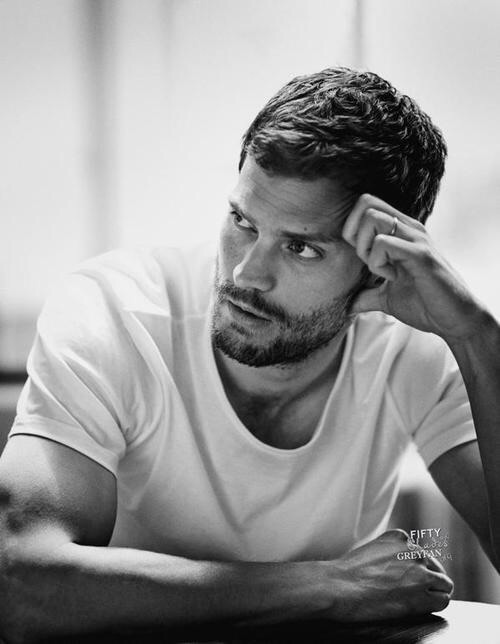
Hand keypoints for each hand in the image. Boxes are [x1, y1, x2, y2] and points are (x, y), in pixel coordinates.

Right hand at [326, 529, 453, 620]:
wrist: (339, 586)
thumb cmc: (348, 571)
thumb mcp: (372, 549)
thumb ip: (391, 553)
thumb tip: (401, 567)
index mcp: (401, 538)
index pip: (422, 554)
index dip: (417, 569)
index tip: (408, 578)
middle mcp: (414, 551)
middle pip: (436, 568)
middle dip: (428, 580)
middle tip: (415, 592)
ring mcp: (420, 573)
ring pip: (445, 584)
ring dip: (435, 592)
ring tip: (420, 601)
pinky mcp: (422, 595)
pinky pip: (443, 600)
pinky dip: (434, 605)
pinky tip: (421, 607)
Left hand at [342, 194, 485, 342]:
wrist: (455, 320)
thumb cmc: (425, 305)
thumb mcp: (387, 299)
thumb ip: (367, 296)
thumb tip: (348, 305)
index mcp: (401, 231)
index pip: (365, 204)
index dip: (352, 229)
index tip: (363, 257)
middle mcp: (409, 227)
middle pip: (365, 205)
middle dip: (355, 236)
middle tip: (369, 262)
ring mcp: (416, 238)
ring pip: (373, 218)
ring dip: (366, 248)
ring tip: (382, 270)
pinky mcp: (420, 254)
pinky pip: (383, 243)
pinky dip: (378, 263)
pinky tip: (393, 277)